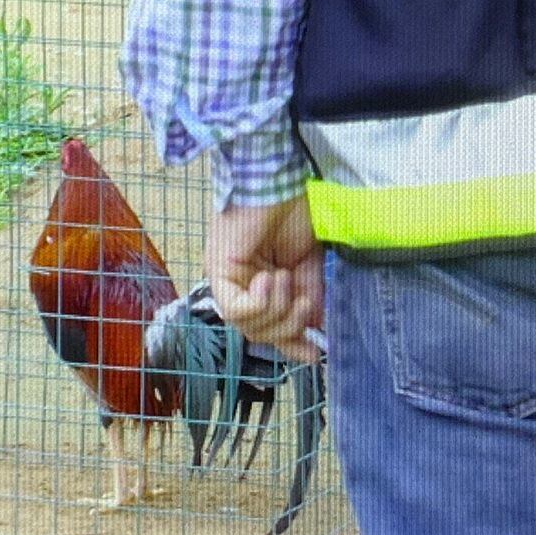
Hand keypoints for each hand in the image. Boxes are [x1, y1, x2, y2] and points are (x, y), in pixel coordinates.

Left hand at [207, 197, 323, 362]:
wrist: (284, 182)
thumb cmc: (295, 213)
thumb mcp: (309, 267)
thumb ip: (309, 301)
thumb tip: (316, 336)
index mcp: (260, 285)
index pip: (270, 330)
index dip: (292, 346)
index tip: (316, 353)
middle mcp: (239, 286)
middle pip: (261, 335)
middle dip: (289, 326)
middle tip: (305, 301)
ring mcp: (226, 280)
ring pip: (249, 328)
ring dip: (278, 310)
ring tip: (287, 279)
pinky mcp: (219, 271)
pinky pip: (236, 311)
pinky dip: (260, 302)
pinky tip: (270, 277)